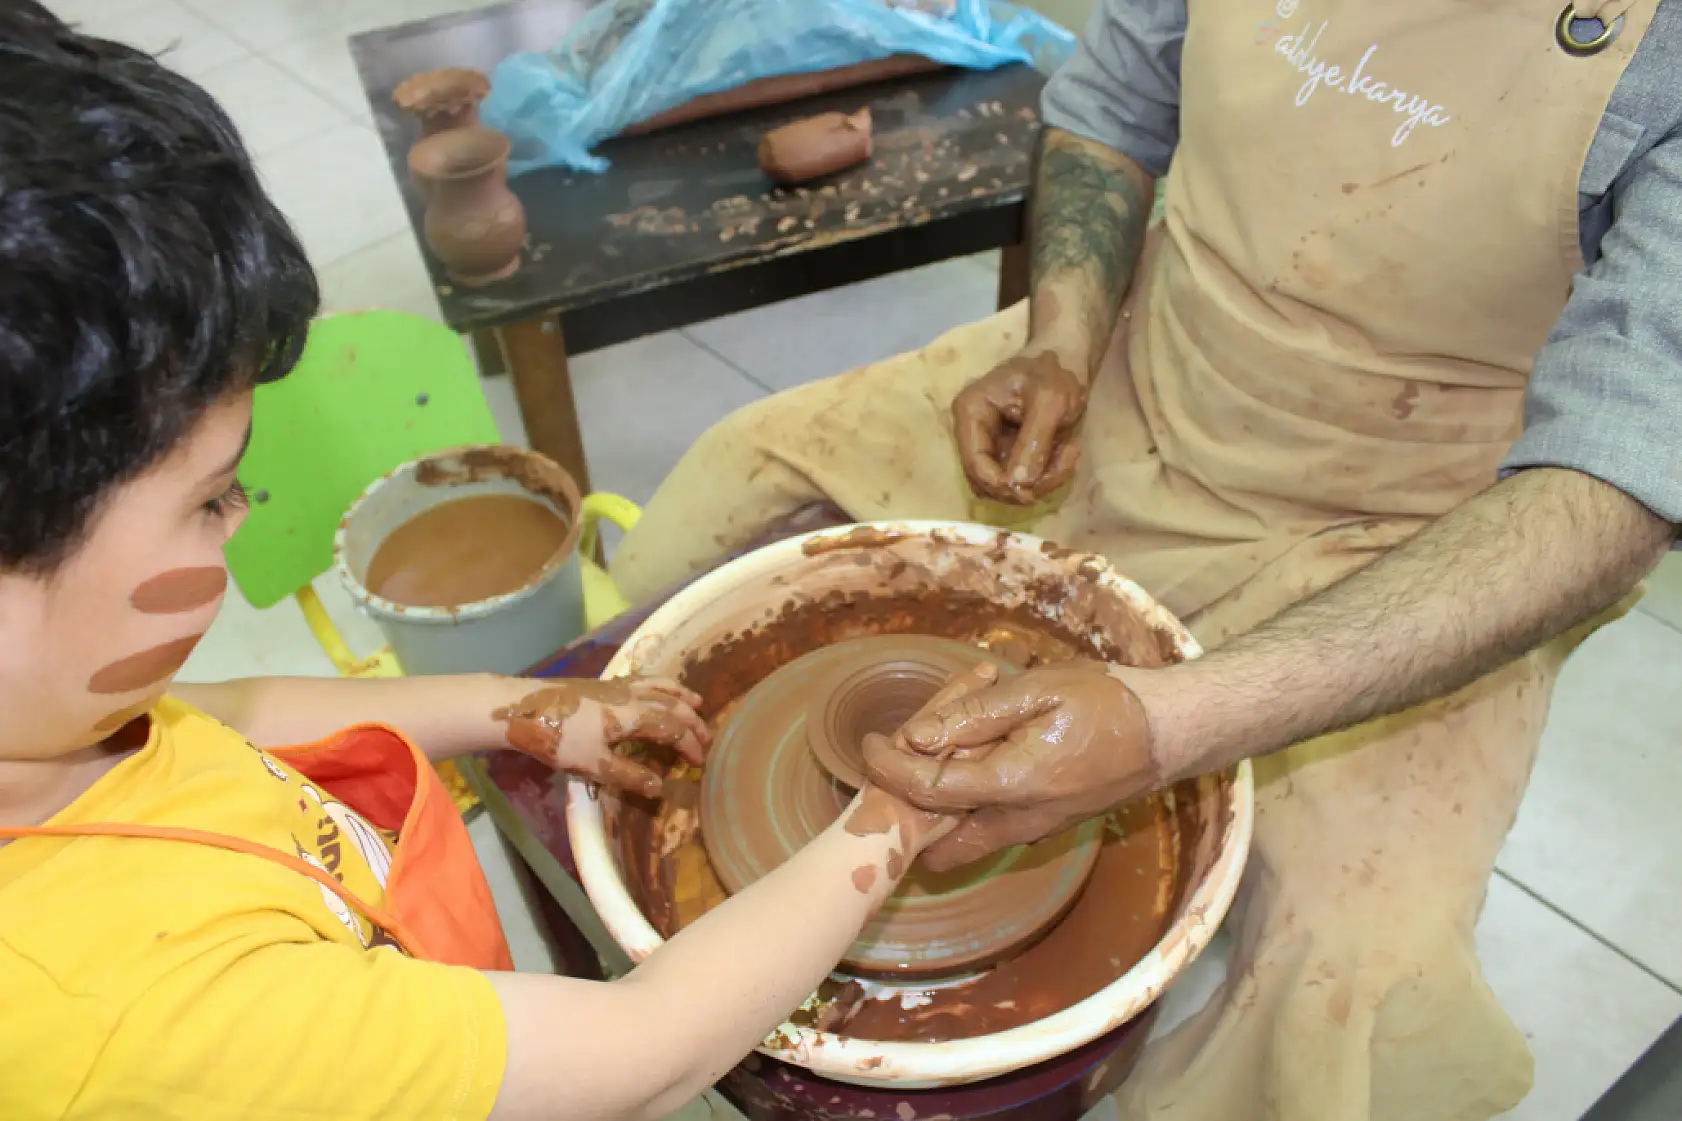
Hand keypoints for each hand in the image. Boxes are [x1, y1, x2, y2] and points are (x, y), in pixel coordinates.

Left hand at [494, 678, 709, 798]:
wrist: (522, 708)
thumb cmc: (558, 739)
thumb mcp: (594, 765)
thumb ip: (629, 776)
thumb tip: (660, 787)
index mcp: (633, 715)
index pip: (673, 729)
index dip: (689, 745)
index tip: (698, 762)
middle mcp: (631, 695)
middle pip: (672, 704)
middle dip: (692, 721)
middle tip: (706, 736)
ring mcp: (616, 686)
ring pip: (659, 685)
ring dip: (680, 694)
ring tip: (696, 701)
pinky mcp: (602, 683)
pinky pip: (643, 679)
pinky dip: (660, 683)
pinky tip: (655, 689)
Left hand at [862, 661, 1159, 871]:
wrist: (1168, 731)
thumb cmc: (1106, 701)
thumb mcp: (1036, 691)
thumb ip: (974, 715)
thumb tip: (918, 737)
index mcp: (1012, 784)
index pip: (928, 791)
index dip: (888, 768)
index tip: (867, 742)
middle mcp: (1020, 821)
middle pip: (940, 840)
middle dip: (906, 808)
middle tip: (895, 759)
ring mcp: (1035, 828)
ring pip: (965, 840)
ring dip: (936, 809)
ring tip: (931, 754)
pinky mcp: (1046, 823)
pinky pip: (990, 827)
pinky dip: (965, 804)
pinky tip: (969, 758)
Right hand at [952, 349, 1086, 504]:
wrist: (1067, 355)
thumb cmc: (1056, 369)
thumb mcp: (1051, 401)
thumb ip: (1034, 442)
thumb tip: (1019, 483)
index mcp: (971, 412)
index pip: (975, 463)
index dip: (1001, 485)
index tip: (1033, 491)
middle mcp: (973, 431)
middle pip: (987, 481)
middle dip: (1025, 483)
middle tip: (1062, 466)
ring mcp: (990, 443)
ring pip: (1006, 485)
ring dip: (1041, 480)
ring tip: (1070, 451)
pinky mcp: (1008, 451)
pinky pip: (1022, 478)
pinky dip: (1047, 473)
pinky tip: (1067, 450)